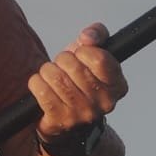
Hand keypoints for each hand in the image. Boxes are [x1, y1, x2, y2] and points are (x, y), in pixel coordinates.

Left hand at [29, 23, 127, 146]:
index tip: (79, 54)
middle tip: (62, 66)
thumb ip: (97, 35)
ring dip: (48, 70)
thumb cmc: (79, 81)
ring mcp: (82, 114)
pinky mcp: (60, 120)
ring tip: (51, 75)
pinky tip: (41, 85)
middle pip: (74, 66)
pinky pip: (42, 91)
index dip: (84, 51)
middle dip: (63, 59)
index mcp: (118, 86)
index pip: (100, 60)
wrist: (66, 119)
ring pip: (56, 77)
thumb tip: (87, 37)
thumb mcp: (92, 53)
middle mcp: (104, 103)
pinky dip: (37, 82)